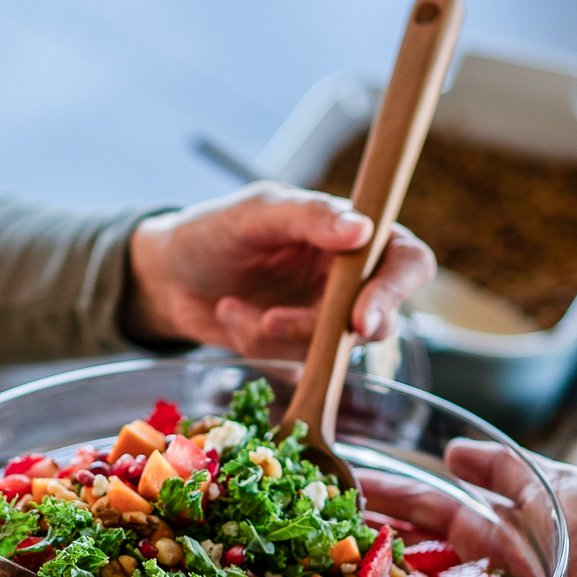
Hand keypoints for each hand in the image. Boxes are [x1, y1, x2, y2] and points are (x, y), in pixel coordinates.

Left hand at [126, 183, 434, 357]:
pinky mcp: (299, 349)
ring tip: (234, 308)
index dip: (394, 291)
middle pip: (380, 319)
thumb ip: (309, 216)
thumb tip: (363, 228)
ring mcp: (326, 318)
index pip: (407, 262)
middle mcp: (350, 278)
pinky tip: (232, 315)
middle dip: (324, 329)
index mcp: (353, 234)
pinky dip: (257, 342)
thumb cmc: (214, 231)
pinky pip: (296, 363)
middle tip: (273, 322)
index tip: (359, 319)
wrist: (169, 275)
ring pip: (334, 349)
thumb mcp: (257, 212)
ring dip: (278, 334)